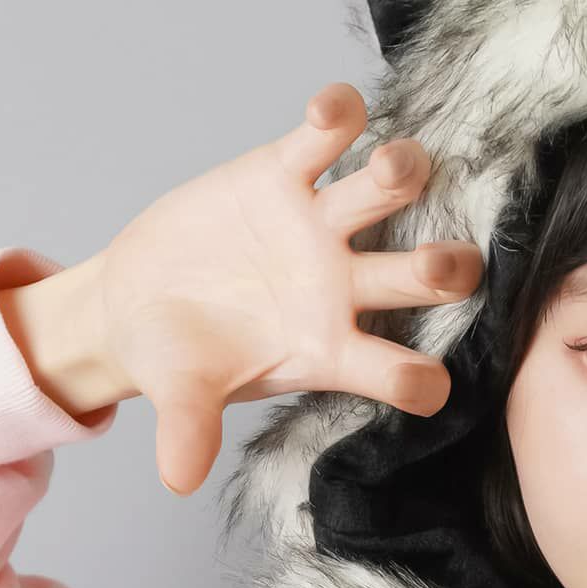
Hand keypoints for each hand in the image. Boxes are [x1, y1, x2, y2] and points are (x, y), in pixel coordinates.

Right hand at [92, 82, 480, 495]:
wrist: (139, 301)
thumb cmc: (178, 355)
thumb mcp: (180, 391)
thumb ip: (190, 426)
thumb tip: (178, 479)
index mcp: (332, 350)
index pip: (399, 372)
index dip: (420, 381)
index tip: (430, 382)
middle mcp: (344, 286)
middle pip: (419, 274)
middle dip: (443, 268)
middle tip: (447, 264)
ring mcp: (321, 226)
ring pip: (386, 191)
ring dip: (402, 173)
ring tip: (394, 164)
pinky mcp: (283, 173)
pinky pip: (323, 137)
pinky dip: (334, 116)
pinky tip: (334, 108)